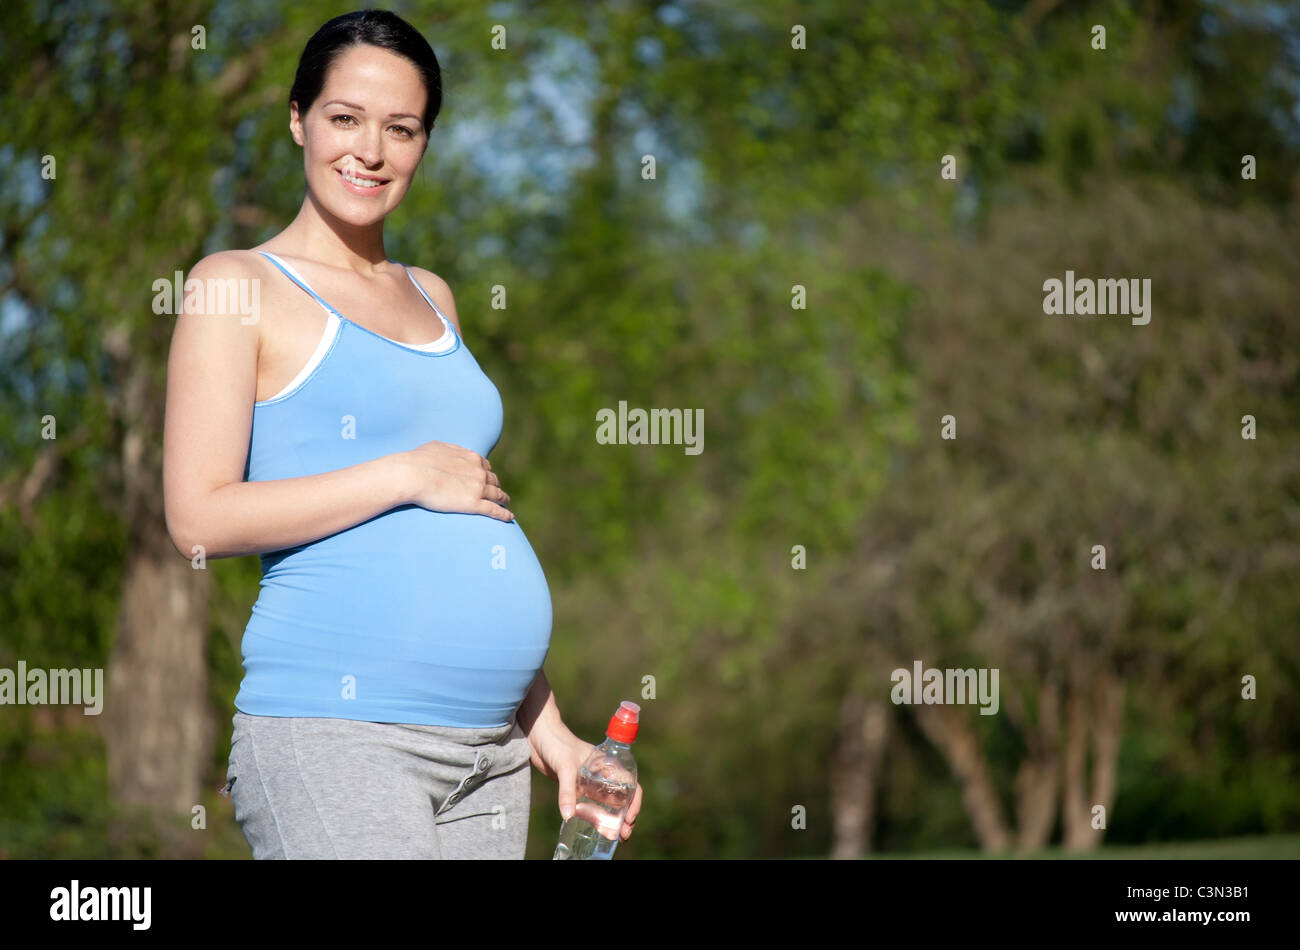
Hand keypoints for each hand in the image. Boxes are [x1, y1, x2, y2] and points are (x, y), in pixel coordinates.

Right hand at [395, 440, 512, 520]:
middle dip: (496, 486)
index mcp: (472, 458)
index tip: (487, 480)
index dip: (487, 474)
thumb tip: (451, 451)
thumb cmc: (418, 460)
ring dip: (503, 499)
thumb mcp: (438, 447)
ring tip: (505, 504)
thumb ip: (450, 449)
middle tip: (497, 493)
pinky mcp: (473, 504)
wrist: (411, 475)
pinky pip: (494, 510)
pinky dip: (504, 514)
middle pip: (494, 480)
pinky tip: (510, 518)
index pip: (485, 466)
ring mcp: (478, 488)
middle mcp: (479, 472)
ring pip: (498, 495)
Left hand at [526, 718, 643, 842]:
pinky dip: (597, 818)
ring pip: (608, 804)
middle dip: (626, 817)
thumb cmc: (557, 743)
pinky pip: (592, 806)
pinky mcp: (577, 788)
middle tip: (624, 834)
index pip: (630, 784)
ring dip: (614, 820)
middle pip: (623, 798)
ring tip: (616, 837)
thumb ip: (567, 790)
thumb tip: (568, 816)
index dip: (635, 801)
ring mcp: (591, 782)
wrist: (539, 736)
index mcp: (609, 765)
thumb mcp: (565, 767)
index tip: (629, 817)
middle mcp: (603, 775)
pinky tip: (598, 830)